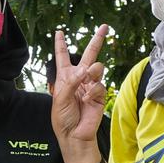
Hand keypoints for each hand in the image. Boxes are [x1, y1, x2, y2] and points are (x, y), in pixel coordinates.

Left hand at [51, 25, 109, 162]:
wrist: (74, 135)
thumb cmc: (63, 118)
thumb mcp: (61, 98)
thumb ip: (72, 81)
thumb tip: (87, 69)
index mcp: (64, 77)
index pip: (63, 57)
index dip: (61, 44)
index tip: (59, 32)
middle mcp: (78, 78)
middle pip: (88, 55)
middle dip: (97, 40)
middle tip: (105, 26)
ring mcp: (90, 86)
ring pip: (97, 68)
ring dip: (93, 71)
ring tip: (88, 78)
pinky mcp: (99, 95)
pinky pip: (99, 85)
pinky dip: (93, 91)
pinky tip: (87, 100)